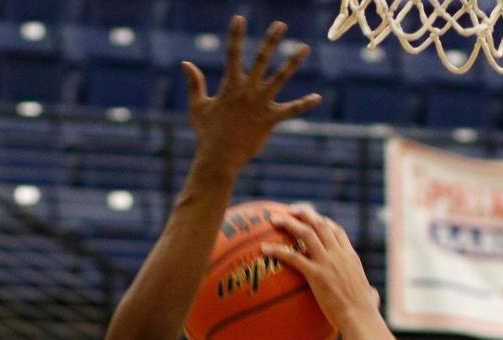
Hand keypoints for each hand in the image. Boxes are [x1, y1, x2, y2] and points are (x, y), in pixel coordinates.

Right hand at [185, 17, 320, 177]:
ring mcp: (260, 105)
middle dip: (270, 41)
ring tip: (305, 47)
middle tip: (280, 24)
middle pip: (261, 60)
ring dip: (292, 62)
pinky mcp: (269, 120)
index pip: (232, 54)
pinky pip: (290, 110)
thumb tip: (185, 63)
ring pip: (280, 78)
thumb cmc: (207, 133)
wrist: (220, 158)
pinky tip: (317, 97)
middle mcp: (247, 91)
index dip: (235, 35)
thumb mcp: (198, 107)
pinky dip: (303, 104)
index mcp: (230, 86)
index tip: (238, 18)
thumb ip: (195, 84)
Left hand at [261, 205, 380, 331]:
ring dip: (288, 222)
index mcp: (351, 257)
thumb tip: (373, 297)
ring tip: (273, 218)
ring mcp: (327, 262)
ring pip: (305, 232)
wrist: (361, 318)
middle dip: (304, 213)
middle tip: (290, 210)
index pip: (337, 231)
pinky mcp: (316, 274)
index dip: (323, 222)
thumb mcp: (370, 297)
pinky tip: (264, 249)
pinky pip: (293, 257)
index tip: (313, 219)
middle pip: (320, 224)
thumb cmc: (366, 314)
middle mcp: (339, 254)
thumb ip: (370, 293)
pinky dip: (277, 250)